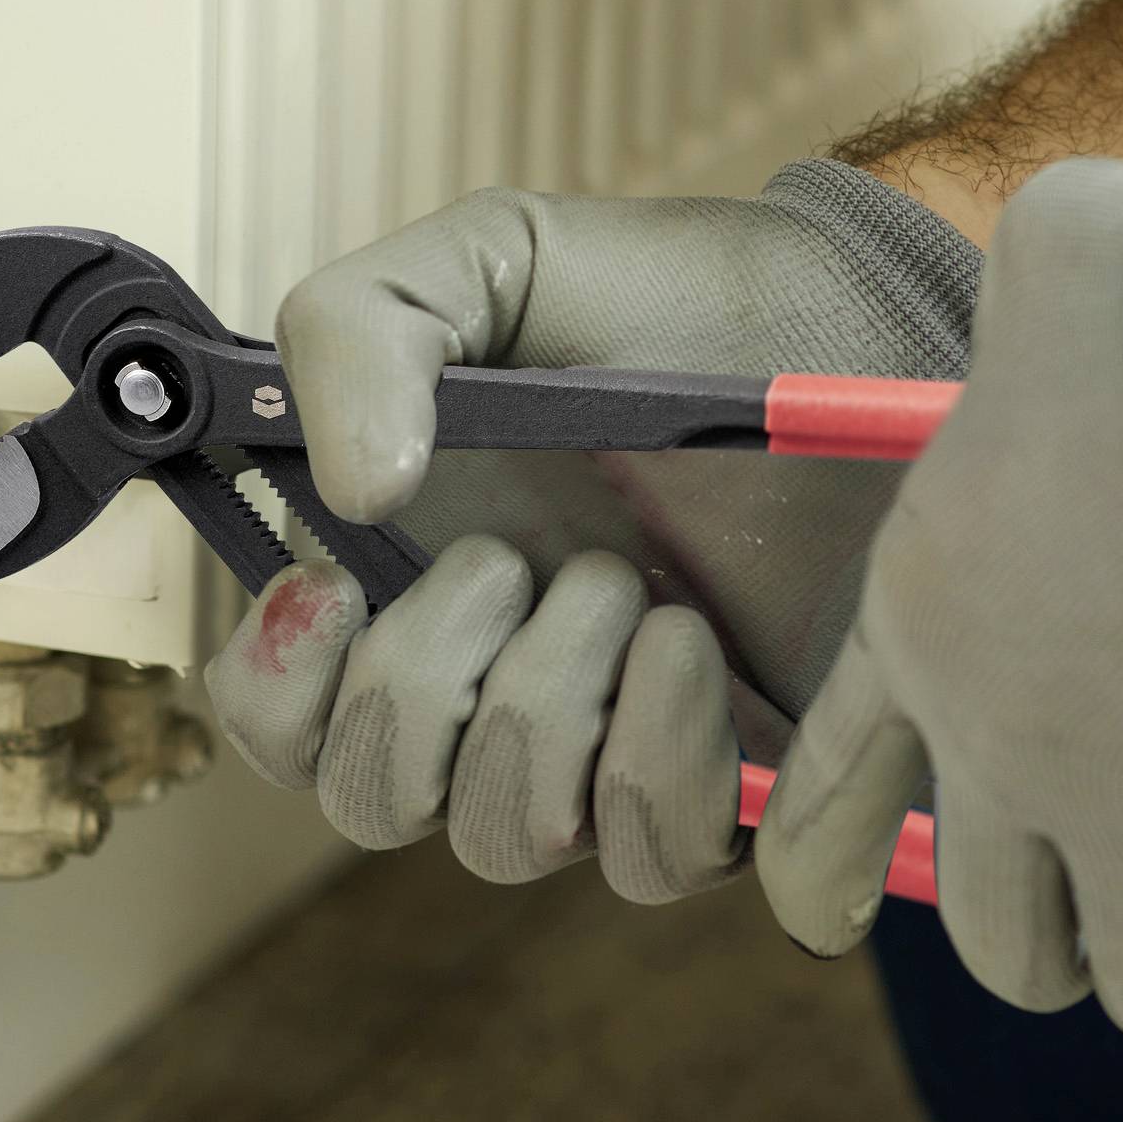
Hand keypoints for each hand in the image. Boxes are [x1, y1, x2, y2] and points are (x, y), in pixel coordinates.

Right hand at [204, 164, 981, 898]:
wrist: (843, 320)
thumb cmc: (659, 299)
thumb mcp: (484, 262)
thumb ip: (359, 334)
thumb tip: (348, 497)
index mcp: (400, 583)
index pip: (283, 723)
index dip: (279, 689)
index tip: (330, 587)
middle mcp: (489, 688)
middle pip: (372, 801)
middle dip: (420, 686)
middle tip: (504, 558)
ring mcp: (605, 746)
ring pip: (502, 837)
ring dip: (544, 707)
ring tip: (620, 582)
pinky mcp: (726, 786)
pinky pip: (648, 859)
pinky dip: (651, 759)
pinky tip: (685, 642)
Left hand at [758, 75, 1122, 1080]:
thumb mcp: (1045, 277)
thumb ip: (1030, 331)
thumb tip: (1068, 307)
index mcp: (916, 622)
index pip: (825, 796)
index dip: (825, 863)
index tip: (834, 904)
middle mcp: (1002, 742)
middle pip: (991, 928)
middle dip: (1037, 940)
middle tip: (1087, 918)